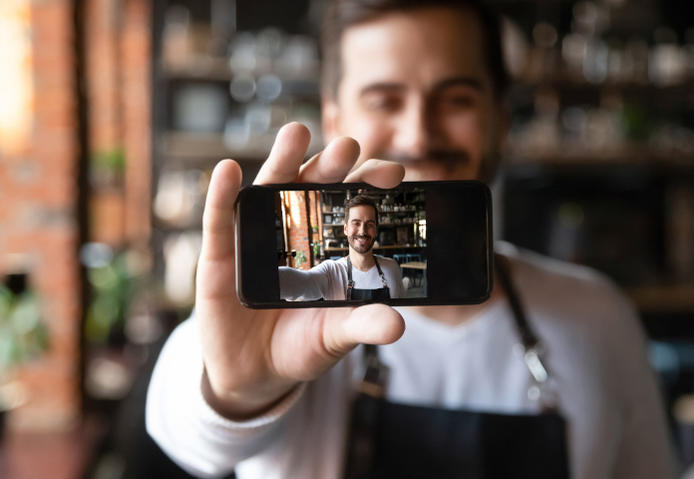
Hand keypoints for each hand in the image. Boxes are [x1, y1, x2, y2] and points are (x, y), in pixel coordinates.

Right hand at [196, 123, 405, 418]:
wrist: (256, 374)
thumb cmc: (301, 345)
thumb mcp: (335, 336)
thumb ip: (362, 325)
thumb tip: (398, 325)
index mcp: (327, 242)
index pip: (349, 204)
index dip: (368, 185)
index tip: (394, 173)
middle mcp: (292, 229)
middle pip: (312, 186)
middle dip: (330, 164)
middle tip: (349, 147)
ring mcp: (254, 237)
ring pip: (268, 189)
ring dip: (281, 160)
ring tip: (296, 133)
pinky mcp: (220, 255)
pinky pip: (219, 220)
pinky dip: (222, 194)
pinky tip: (230, 170)